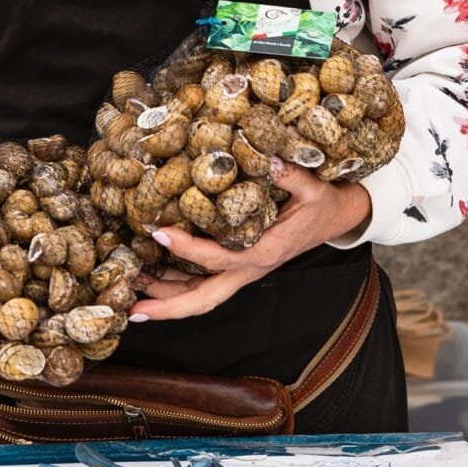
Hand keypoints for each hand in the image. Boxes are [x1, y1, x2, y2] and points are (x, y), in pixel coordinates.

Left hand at [131, 161, 371, 322]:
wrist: (336, 217)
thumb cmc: (322, 202)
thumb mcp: (311, 186)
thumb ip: (288, 173)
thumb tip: (266, 156)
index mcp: (264, 252)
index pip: (218, 257)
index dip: (187, 249)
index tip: (159, 233)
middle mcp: (250, 269)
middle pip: (204, 300)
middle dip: (169, 307)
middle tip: (135, 310)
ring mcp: (243, 271)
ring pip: (201, 296)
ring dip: (167, 297)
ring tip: (131, 290)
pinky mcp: (239, 265)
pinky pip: (204, 282)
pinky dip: (177, 283)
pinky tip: (153, 274)